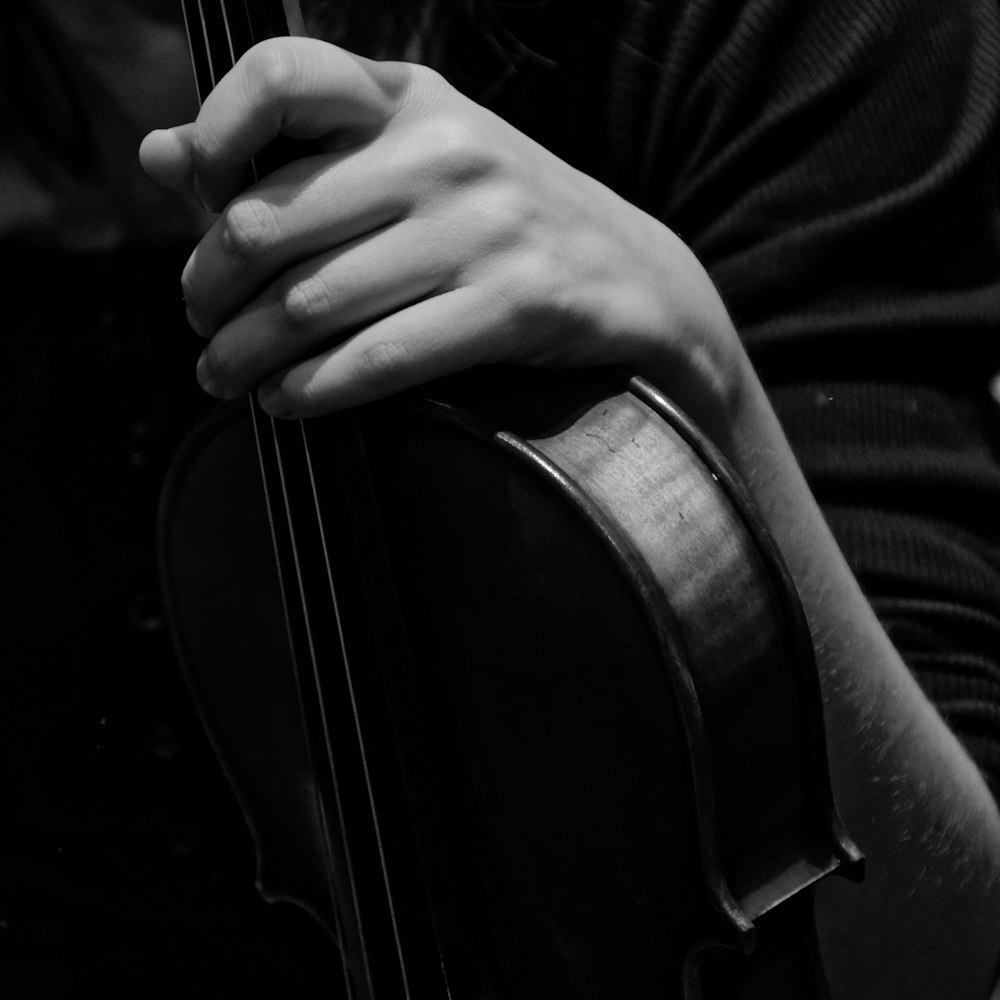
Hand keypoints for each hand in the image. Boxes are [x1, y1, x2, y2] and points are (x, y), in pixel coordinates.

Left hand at [140, 37, 741, 431]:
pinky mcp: (518, 303)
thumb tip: (162, 155)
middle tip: (203, 324)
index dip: (215, 135)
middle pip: (272, 219)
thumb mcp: (413, 164)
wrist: (639, 277)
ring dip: (248, 354)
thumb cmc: (504, 225)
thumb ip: (294, 157)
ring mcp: (486, 226)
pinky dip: (317, 390)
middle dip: (211, 287)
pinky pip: (385, 356)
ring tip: (225, 377)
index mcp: (412, 99)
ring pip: (316, 301)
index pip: (283, 76)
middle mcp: (445, 149)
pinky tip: (288, 403)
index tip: (198, 201)